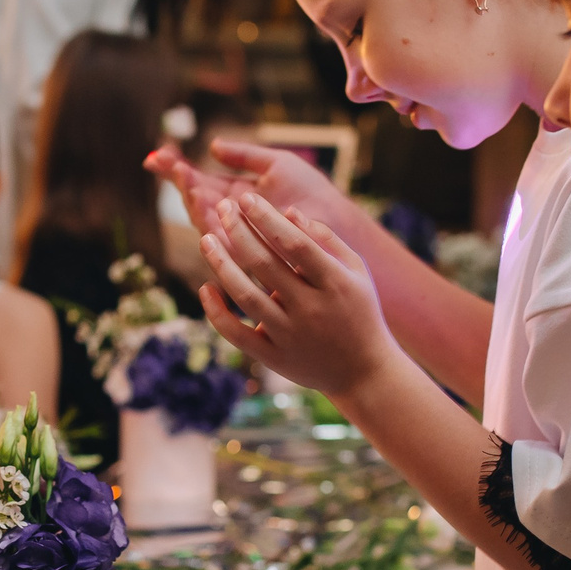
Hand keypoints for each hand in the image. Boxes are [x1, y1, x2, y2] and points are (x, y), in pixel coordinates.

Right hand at [147, 139, 354, 244]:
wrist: (337, 224)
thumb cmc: (312, 194)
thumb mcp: (276, 164)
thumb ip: (245, 155)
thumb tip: (212, 145)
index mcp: (234, 196)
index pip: (197, 182)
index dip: (175, 169)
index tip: (155, 156)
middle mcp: (230, 218)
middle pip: (194, 199)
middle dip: (180, 181)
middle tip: (168, 163)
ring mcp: (235, 237)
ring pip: (202, 218)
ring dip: (191, 198)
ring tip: (186, 179)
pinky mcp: (245, 254)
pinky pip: (219, 238)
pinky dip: (208, 221)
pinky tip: (201, 201)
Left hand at [196, 190, 400, 396]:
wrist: (365, 372)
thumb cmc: (359, 311)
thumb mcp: (356, 271)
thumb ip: (325, 238)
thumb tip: (287, 210)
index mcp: (335, 283)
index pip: (293, 243)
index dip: (266, 218)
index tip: (245, 197)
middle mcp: (311, 309)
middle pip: (264, 264)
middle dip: (238, 230)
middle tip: (222, 207)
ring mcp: (290, 335)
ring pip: (245, 294)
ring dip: (220, 263)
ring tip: (206, 238)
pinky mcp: (274, 358)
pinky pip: (236, 334)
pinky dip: (216, 311)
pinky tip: (205, 287)